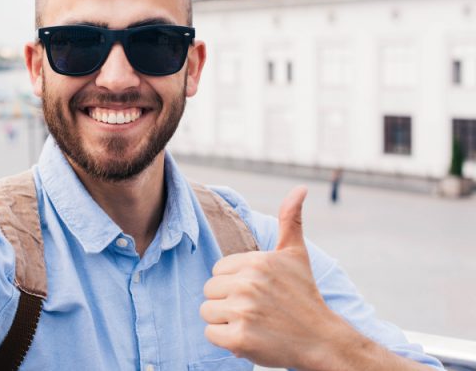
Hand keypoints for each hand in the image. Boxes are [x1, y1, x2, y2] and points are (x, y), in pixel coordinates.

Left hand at [200, 186, 346, 369]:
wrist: (322, 341)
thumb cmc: (304, 296)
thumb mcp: (296, 255)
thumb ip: (290, 220)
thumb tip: (300, 188)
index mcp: (256, 261)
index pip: (217, 271)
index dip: (233, 284)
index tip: (257, 292)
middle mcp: (248, 283)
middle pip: (209, 291)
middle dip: (226, 302)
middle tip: (255, 310)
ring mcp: (243, 311)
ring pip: (207, 312)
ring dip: (225, 322)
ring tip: (253, 323)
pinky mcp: (240, 339)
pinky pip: (211, 335)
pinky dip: (226, 341)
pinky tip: (250, 338)